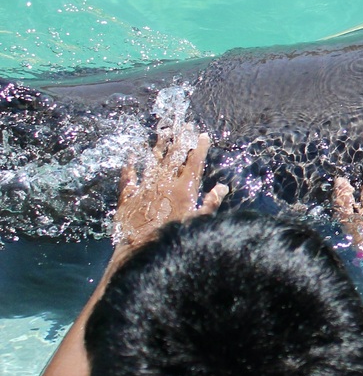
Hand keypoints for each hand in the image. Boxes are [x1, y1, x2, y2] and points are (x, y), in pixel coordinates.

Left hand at [113, 124, 228, 252]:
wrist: (142, 251)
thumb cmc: (174, 238)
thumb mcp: (198, 222)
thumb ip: (210, 203)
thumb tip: (221, 188)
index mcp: (183, 189)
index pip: (194, 162)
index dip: (199, 147)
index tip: (202, 135)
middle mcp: (164, 183)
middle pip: (173, 156)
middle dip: (179, 139)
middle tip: (183, 124)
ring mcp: (145, 188)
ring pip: (152, 161)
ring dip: (158, 145)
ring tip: (163, 130)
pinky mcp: (128, 196)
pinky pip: (128, 175)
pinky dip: (130, 164)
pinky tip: (132, 153)